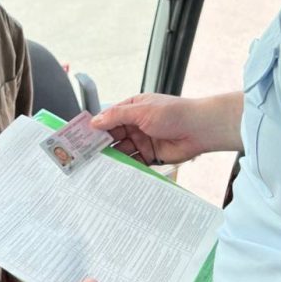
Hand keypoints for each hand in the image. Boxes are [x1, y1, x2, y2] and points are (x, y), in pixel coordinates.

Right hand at [92, 93, 236, 164]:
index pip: (109, 118)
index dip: (95, 127)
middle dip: (101, 145)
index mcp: (133, 108)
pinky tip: (115, 173)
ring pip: (122, 151)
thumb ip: (117, 116)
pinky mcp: (151, 155)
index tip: (81, 137)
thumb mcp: (141, 110)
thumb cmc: (173, 113)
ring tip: (97, 167)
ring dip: (112, 158)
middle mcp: (136, 124)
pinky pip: (134, 162)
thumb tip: (94, 121)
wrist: (200, 129)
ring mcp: (143, 140)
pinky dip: (125, 167)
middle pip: (113, 136)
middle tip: (85, 156)